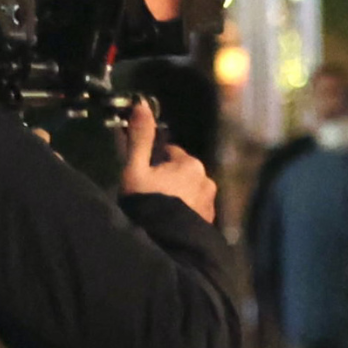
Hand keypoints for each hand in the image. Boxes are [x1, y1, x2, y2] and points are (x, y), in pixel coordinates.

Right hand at [119, 97, 214, 221]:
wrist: (165, 243)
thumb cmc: (147, 201)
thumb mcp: (136, 168)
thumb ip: (140, 137)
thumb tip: (142, 104)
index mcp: (191, 163)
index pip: (171, 152)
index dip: (154, 160)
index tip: (143, 173)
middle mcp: (207, 180)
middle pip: (182, 171)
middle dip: (168, 178)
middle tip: (150, 193)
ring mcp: (211, 202)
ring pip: (190, 190)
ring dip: (179, 194)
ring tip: (161, 208)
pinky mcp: (211, 221)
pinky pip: (195, 208)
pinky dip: (186, 210)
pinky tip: (172, 220)